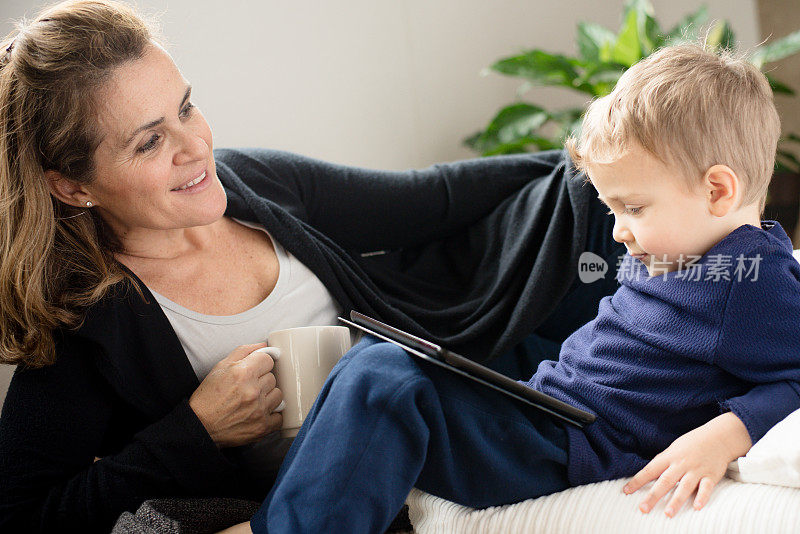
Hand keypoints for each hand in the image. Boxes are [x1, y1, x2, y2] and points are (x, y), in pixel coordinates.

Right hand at [189, 343, 283, 447]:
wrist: (200, 425)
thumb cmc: (208, 397)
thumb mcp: (221, 366)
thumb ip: (244, 351)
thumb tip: (265, 346)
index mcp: (243, 372)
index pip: (268, 360)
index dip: (260, 364)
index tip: (254, 370)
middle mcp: (253, 390)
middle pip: (273, 377)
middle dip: (262, 381)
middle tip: (248, 387)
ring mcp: (259, 409)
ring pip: (278, 395)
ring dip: (268, 397)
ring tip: (253, 401)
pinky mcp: (263, 426)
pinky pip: (279, 416)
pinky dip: (271, 415)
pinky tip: (258, 413)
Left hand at [623, 412, 751, 516]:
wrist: (718, 437)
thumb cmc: (691, 444)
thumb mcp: (673, 449)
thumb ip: (663, 463)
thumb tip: (648, 475)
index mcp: (669, 457)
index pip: (650, 470)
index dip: (637, 481)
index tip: (626, 491)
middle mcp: (681, 464)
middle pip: (665, 481)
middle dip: (653, 496)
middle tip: (643, 508)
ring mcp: (696, 470)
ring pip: (685, 487)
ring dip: (676, 501)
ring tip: (668, 514)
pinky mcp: (711, 475)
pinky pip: (706, 488)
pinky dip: (702, 497)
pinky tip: (696, 507)